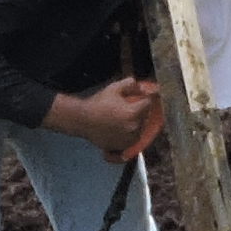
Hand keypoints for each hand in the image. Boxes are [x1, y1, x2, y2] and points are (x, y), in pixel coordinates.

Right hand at [47, 76, 166, 160]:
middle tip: (127, 107)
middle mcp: (133, 127)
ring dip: (136, 123)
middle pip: (145, 117)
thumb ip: (130, 84)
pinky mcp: (122, 146)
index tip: (142, 96)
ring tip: (123, 118)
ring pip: (140, 129)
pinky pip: (132, 140)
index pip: (148, 103)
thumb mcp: (113, 88)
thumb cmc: (98, 103)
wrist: (82, 120)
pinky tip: (122, 129)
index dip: (145, 98)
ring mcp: (128, 139)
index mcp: (133, 113)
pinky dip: (130, 135)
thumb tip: (142, 86)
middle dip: (140, 111)